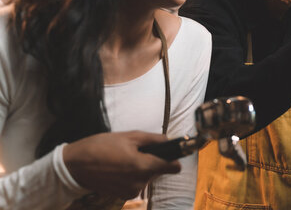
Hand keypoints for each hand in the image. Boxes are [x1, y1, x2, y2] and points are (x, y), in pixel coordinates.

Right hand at [63, 131, 180, 198]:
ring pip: (148, 176)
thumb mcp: (129, 136)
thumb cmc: (100, 147)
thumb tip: (170, 141)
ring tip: (124, 157)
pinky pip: (137, 182)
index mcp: (144, 166)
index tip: (171, 151)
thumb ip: (153, 139)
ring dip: (142, 167)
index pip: (173, 167)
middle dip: (153, 160)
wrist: (74, 166)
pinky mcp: (123, 195)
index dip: (174, 158)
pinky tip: (119, 167)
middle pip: (159, 170)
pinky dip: (132, 175)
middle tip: (136, 149)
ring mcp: (131, 191)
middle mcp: (140, 182)